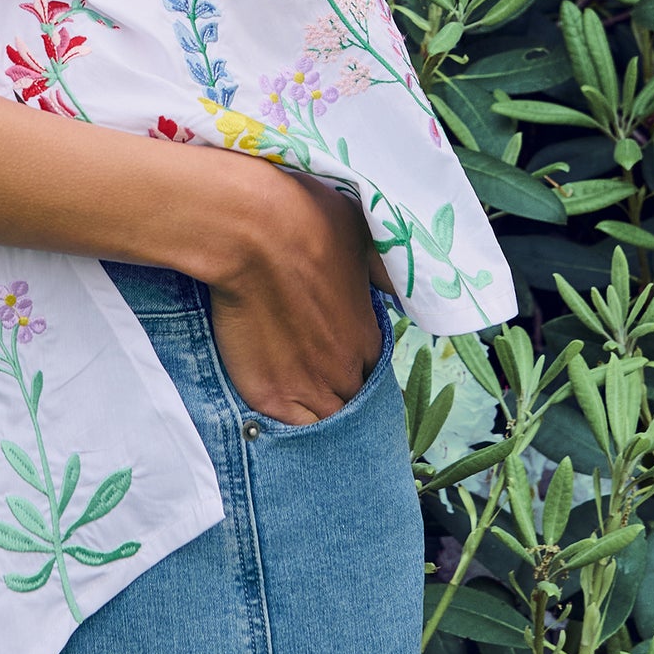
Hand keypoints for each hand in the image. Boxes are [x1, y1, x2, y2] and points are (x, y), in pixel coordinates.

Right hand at [204, 168, 386, 424]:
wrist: (253, 231)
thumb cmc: (308, 222)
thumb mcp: (362, 237)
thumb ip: (380, 271)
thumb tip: (399, 284)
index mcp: (369, 336)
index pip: (372, 372)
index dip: (356, 368)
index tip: (339, 359)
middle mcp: (346, 370)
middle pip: (351, 403)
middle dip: (338, 394)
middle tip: (314, 381)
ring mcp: (308, 387)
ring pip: (325, 425)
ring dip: (318, 418)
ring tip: (297, 402)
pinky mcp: (269, 396)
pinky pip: (290, 431)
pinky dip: (289, 431)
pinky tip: (280, 422)